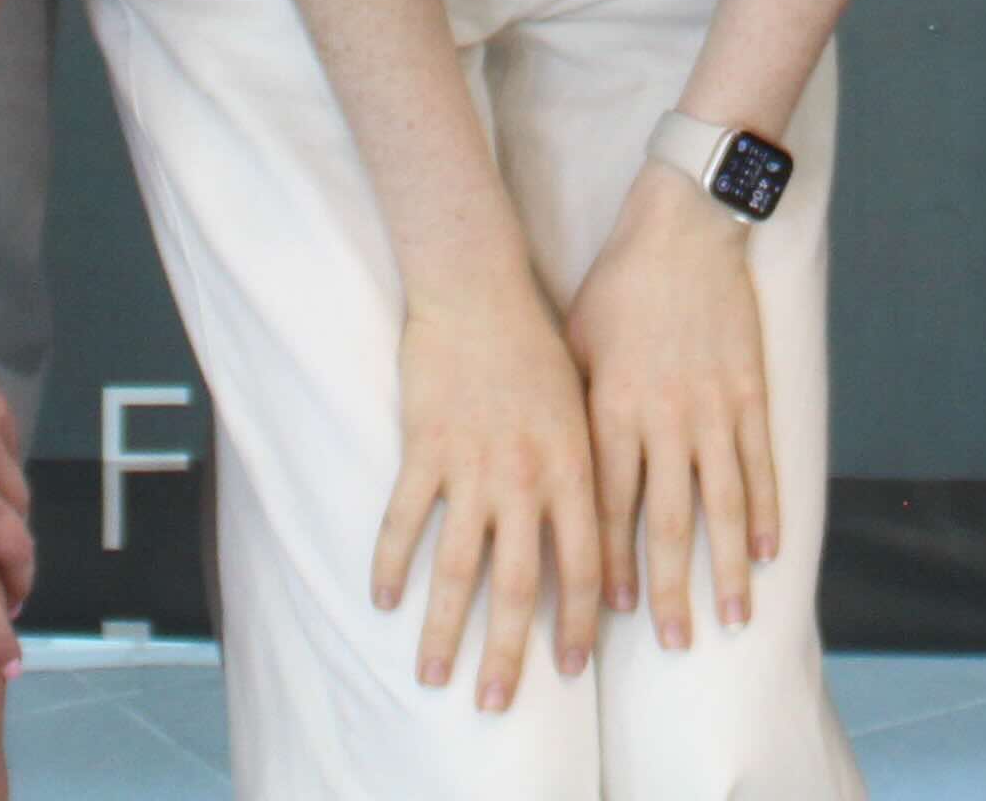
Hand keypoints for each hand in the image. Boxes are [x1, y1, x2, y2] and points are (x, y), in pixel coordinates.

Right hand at [379, 263, 607, 709]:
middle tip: (497, 701)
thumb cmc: (538, 337)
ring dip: (445, 628)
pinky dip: (393, 564)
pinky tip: (384, 600)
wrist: (479, 284)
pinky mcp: (423, 448)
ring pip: (456, 567)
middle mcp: (524, 476)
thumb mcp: (584, 399)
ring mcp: (471, 465)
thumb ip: (588, 465)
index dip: (578, 621)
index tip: (570, 666)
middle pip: (519, 583)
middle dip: (510, 650)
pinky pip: (405, 520)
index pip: (584, 563)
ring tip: (433, 674)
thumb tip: (601, 527)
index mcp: (573, 465)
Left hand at [567, 176, 782, 648]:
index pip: (607, 507)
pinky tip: (766, 553)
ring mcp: (714, 407)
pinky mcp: (750, 390)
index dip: (610, 564)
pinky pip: (759, 463)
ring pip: (722, 504)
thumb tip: (558, 472)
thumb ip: (574, 411)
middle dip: (671, 588)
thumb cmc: (619, 285)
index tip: (609, 614)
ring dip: (726, 566)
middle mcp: (664, 418)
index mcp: (613, 409)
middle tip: (674, 643)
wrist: (683, 226)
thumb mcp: (576, 345)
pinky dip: (765, 510)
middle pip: (669, 521)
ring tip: (732, 617)